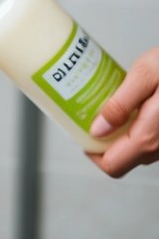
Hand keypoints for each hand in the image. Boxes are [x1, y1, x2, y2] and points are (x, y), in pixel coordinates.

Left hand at [89, 49, 158, 177]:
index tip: (85, 132)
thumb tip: (97, 129)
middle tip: (99, 116)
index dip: (92, 153)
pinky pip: (154, 142)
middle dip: (107, 142)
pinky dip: (142, 130)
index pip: (111, 165)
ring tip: (120, 108)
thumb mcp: (147, 73)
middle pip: (124, 161)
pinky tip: (141, 107)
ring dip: (125, 136)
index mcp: (150, 136)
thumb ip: (120, 103)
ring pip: (140, 152)